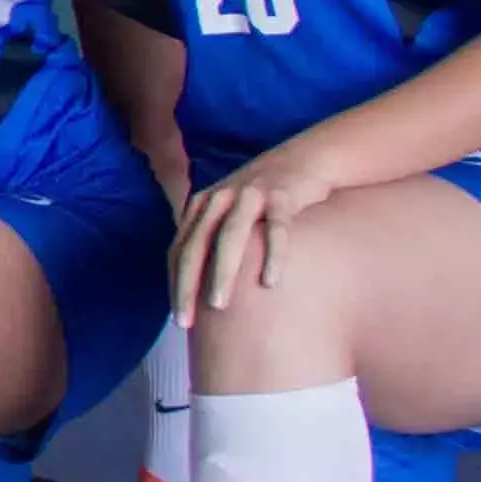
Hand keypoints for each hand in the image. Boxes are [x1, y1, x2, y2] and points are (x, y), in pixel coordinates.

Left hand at [173, 148, 340, 321]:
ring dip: (222, 272)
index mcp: (201, 206)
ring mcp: (250, 195)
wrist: (305, 160)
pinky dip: (272, 255)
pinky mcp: (282, 195)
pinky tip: (271, 282)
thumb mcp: (229, 212)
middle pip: (196, 246)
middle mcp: (220, 198)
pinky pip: (276, 228)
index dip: (175, 285)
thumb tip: (199, 287)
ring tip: (219, 305)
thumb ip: (211, 239)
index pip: (179, 250)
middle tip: (186, 322)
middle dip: (188, 285)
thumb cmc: (264, 198)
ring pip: (230, 237)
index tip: (179, 319)